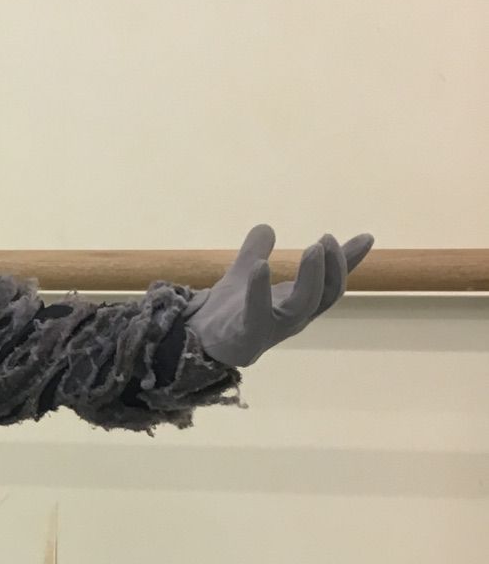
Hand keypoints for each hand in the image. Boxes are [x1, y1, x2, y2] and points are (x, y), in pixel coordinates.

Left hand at [184, 224, 373, 366]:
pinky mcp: (248, 334)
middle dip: (333, 266)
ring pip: (304, 305)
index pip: (331, 282)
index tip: (367, 237)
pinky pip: (258, 313)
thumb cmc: (228, 311)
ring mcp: (273, 327)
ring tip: (313, 249)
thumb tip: (267, 226)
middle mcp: (292, 317)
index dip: (349, 262)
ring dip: (311, 276)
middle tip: (327, 238)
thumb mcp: (246, 273)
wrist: (197, 337)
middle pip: (326, 294)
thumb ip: (257, 252)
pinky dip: (260, 290)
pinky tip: (261, 266)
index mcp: (297, 303)